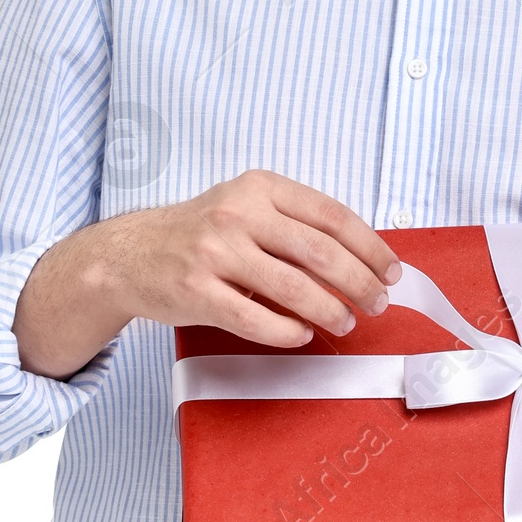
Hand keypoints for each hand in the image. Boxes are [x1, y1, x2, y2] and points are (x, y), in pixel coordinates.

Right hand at [14, 170, 400, 377]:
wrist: (130, 254)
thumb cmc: (201, 233)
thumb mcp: (245, 207)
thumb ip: (293, 223)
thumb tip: (359, 258)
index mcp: (259, 187)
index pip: (331, 215)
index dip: (369, 246)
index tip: (391, 270)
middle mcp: (238, 213)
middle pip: (319, 251)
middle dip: (359, 281)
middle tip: (378, 302)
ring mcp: (215, 252)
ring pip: (292, 287)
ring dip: (329, 309)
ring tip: (345, 322)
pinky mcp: (196, 291)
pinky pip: (254, 319)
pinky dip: (286, 331)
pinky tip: (302, 334)